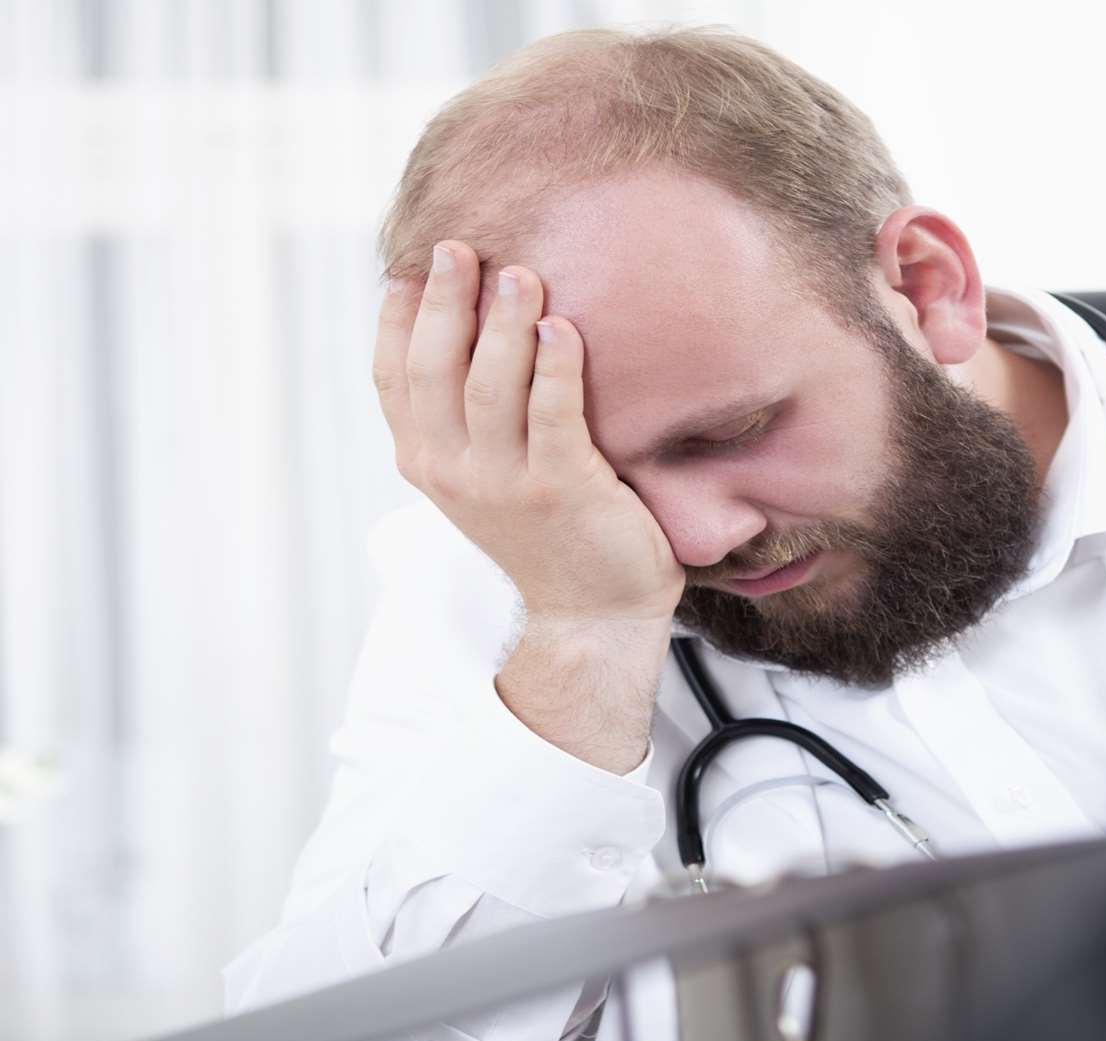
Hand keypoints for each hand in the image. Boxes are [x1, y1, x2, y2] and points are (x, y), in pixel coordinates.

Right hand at [372, 240, 684, 623]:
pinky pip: (552, 415)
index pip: (394, 377)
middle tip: (460, 245)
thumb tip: (468, 322)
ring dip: (503, 324)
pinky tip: (562, 327)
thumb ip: (468, 412)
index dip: (400, 317)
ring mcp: (505, 484)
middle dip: (445, 301)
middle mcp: (453, 471)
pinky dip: (553, 367)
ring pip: (489, 387)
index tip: (412, 263)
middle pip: (435, 369)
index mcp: (426, 460)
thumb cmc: (548, 526)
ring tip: (519, 273)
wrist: (592, 609)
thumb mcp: (486, 470)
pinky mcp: (561, 490)